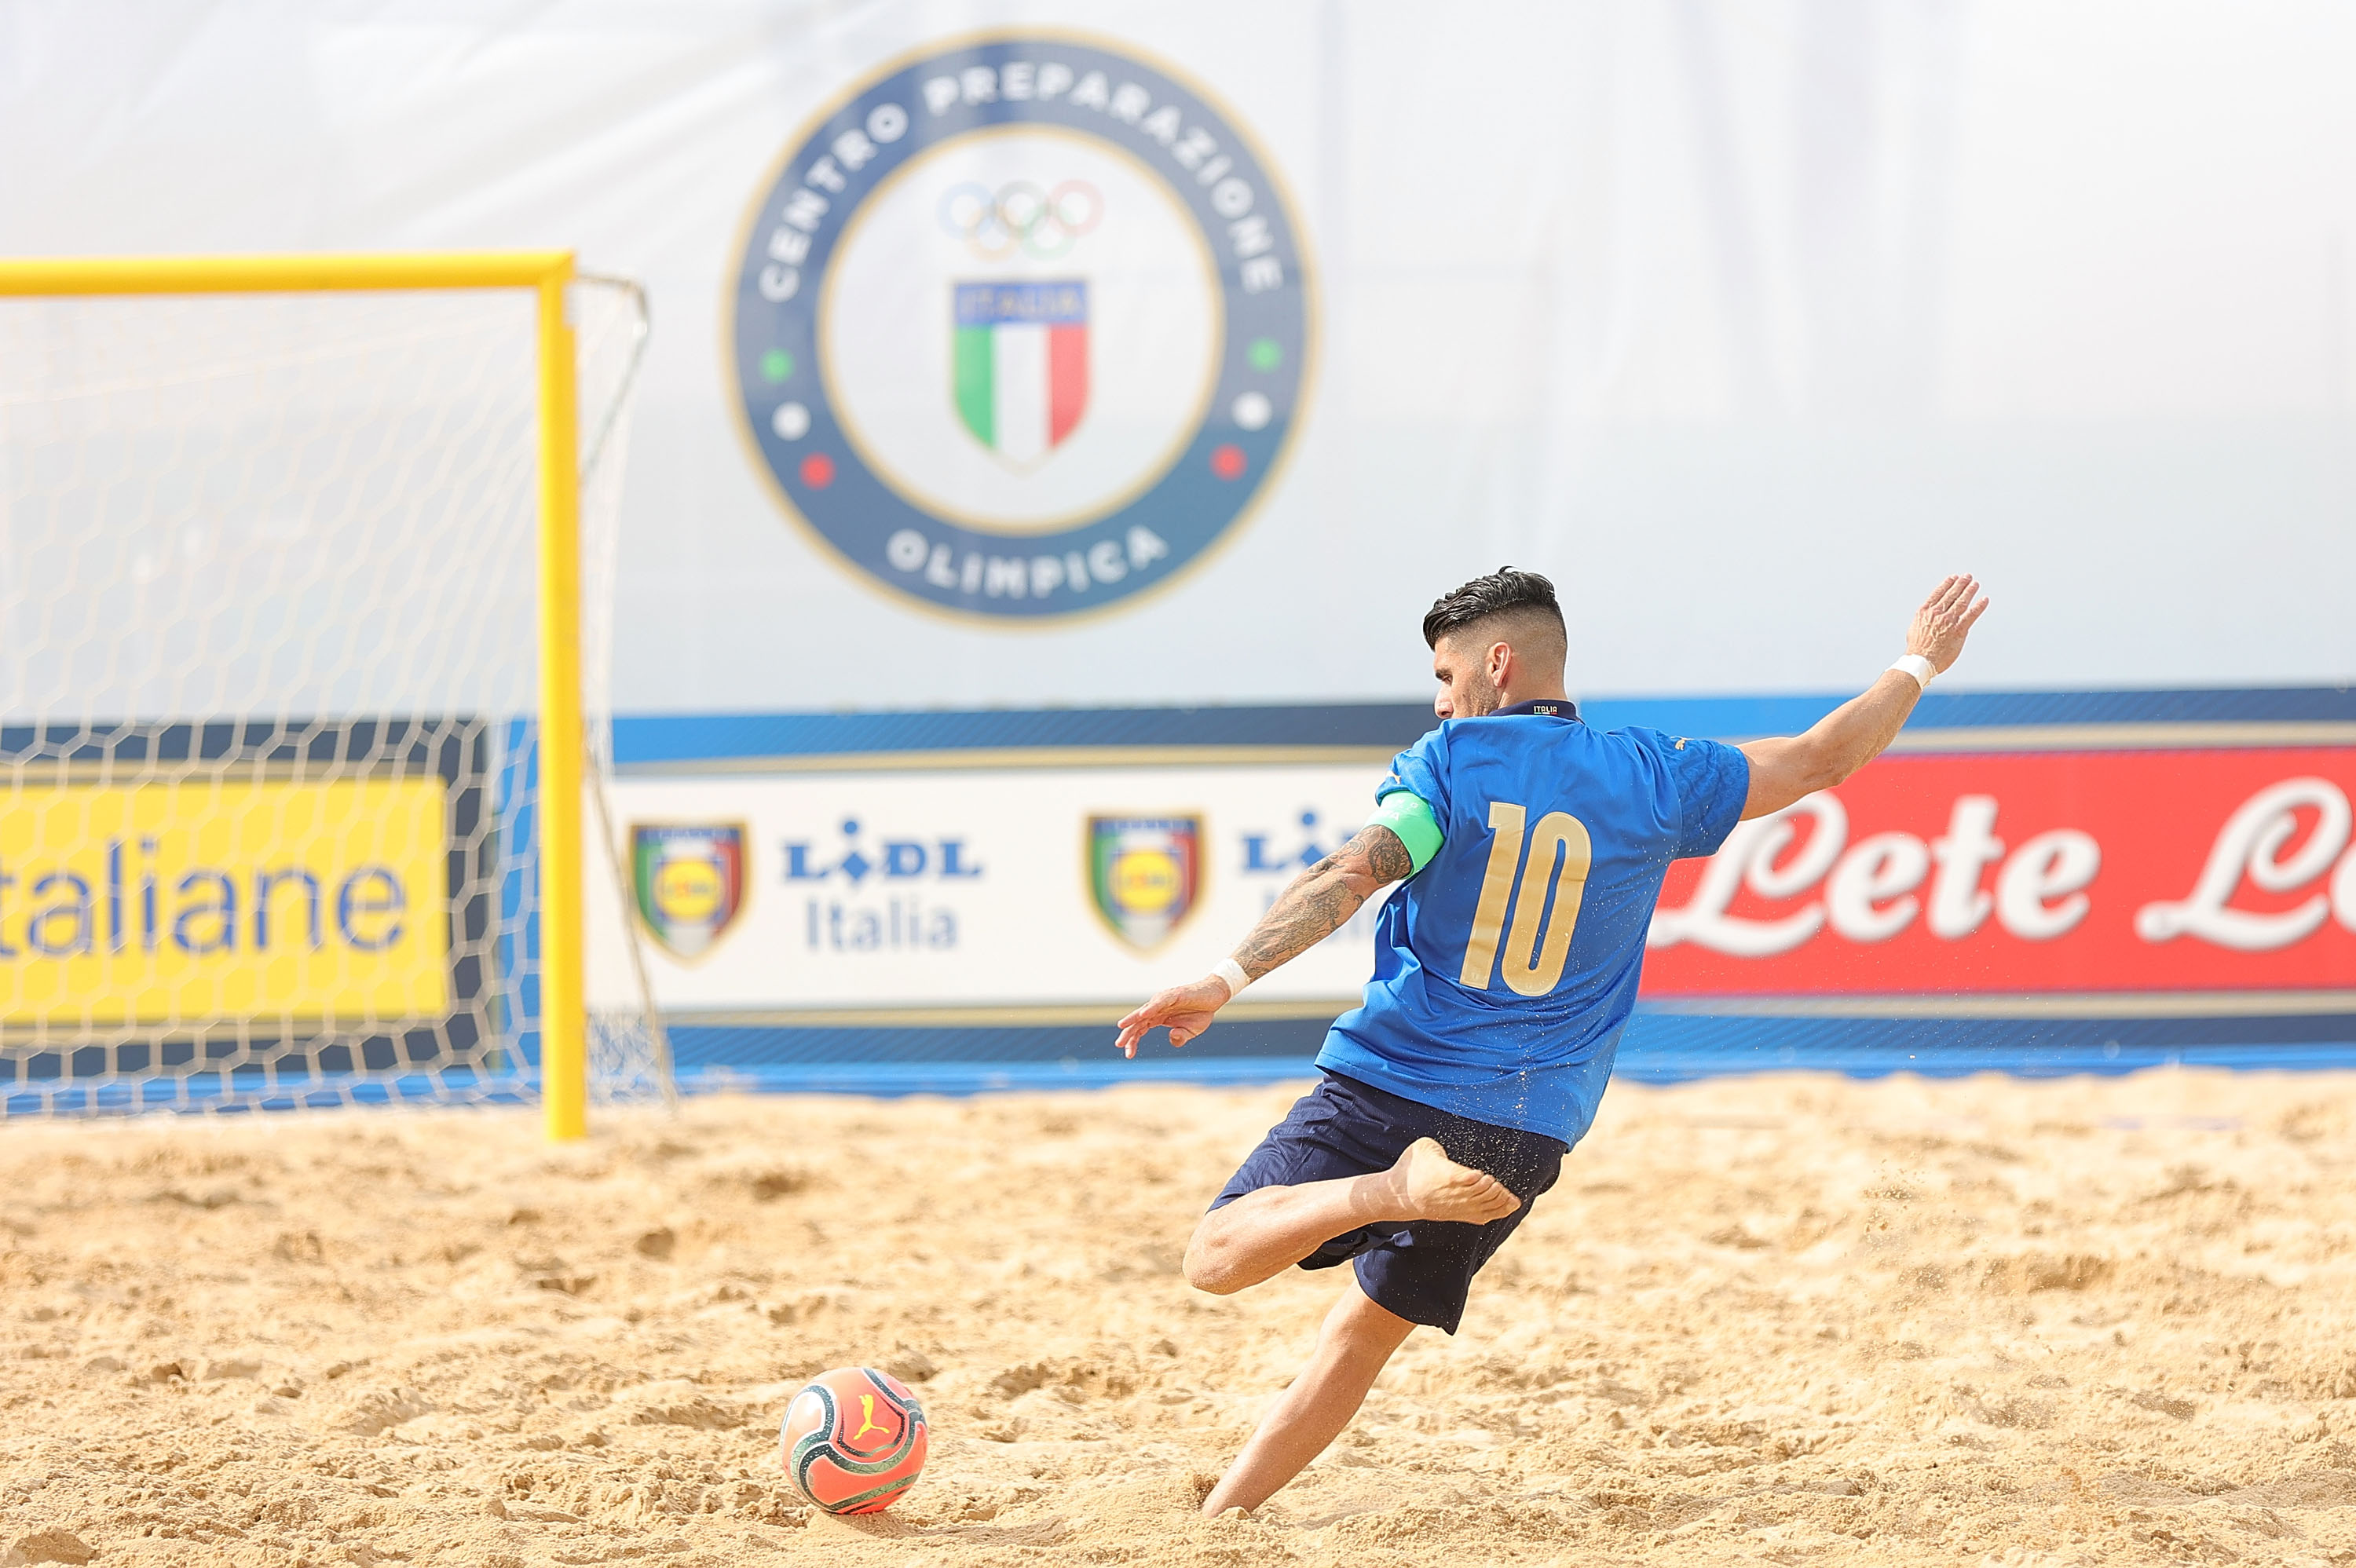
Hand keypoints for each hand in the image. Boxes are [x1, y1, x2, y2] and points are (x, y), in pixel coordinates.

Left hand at [1113, 976, 1231, 1057]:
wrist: (1216, 996)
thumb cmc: (1201, 1012)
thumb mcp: (1191, 1031)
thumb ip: (1180, 1037)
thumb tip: (1172, 1038)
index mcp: (1159, 1017)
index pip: (1141, 1029)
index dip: (1133, 1041)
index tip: (1128, 1054)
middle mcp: (1158, 1008)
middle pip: (1138, 1021)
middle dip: (1128, 1032)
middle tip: (1119, 1044)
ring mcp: (1165, 1000)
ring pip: (1145, 1010)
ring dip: (1133, 1018)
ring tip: (1122, 1027)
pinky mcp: (1174, 994)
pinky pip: (1160, 1002)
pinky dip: (1150, 1007)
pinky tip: (1142, 1015)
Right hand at [1905, 573, 1990, 674]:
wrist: (1921, 661)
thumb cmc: (1917, 649)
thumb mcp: (1915, 628)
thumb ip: (1924, 619)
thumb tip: (1928, 616)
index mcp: (1924, 612)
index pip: (1938, 593)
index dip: (1947, 584)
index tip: (1953, 577)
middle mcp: (1937, 613)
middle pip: (1951, 595)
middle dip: (1961, 584)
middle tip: (1967, 577)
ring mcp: (1948, 621)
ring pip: (1962, 602)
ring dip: (1970, 591)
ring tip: (1975, 584)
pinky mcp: (1959, 630)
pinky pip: (1971, 615)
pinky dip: (1979, 606)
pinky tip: (1984, 600)